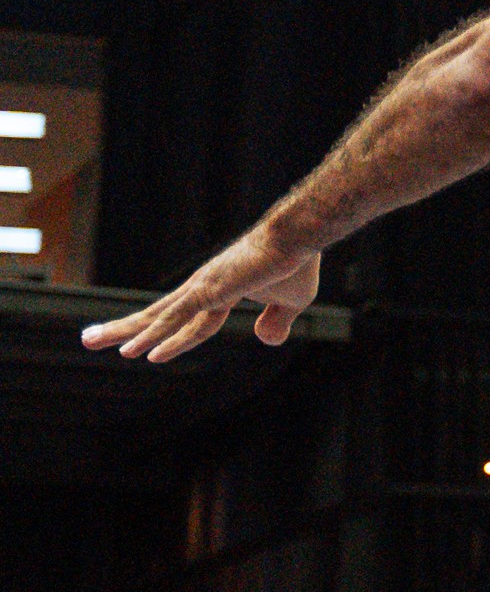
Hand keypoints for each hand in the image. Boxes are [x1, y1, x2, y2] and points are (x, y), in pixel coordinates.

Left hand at [81, 228, 322, 361]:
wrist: (298, 237)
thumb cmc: (297, 263)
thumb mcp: (292, 303)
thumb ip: (276, 322)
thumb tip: (266, 340)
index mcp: (217, 289)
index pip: (180, 316)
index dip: (157, 332)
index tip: (135, 345)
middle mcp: (201, 288)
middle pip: (156, 314)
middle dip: (122, 328)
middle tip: (89, 338)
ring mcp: (202, 289)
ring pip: (158, 319)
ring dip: (126, 333)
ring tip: (92, 343)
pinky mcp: (210, 292)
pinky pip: (180, 322)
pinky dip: (158, 339)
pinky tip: (142, 354)